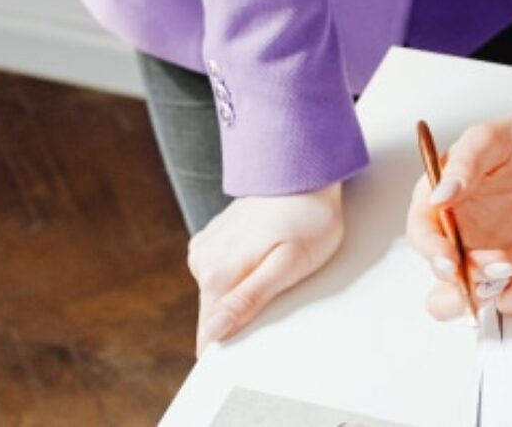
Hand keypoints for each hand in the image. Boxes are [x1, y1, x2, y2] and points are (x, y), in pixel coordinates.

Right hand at [188, 182, 343, 355]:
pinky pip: (223, 268)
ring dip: (244, 286)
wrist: (307, 170)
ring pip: (220, 290)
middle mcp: (202, 260)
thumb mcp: (289, 264)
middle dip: (244, 310)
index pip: (209, 335)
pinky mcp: (214, 237)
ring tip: (274, 261)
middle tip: (279, 284)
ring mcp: (206, 246)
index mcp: (216, 273)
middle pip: (217, 312)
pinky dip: (242, 267)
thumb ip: (249, 299)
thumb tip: (213, 332)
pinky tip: (264, 249)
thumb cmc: (309, 218)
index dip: (234, 342)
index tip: (259, 329)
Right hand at [406, 108, 511, 320]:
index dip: (431, 250)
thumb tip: (440, 194)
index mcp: (440, 200)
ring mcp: (484, 252)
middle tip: (486, 272)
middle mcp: (457, 232)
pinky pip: (506, 297)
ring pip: (469, 297)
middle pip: (439, 277)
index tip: (449, 258)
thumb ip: (466, 162)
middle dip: (459, 286)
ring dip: (487, 294)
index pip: (421, 233)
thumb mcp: (491, 137)